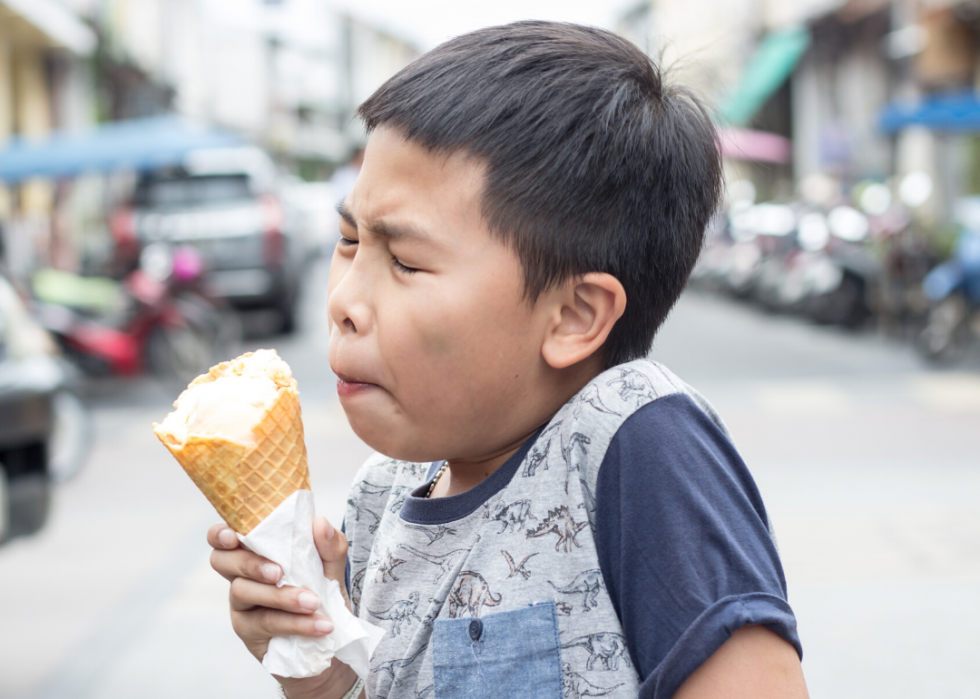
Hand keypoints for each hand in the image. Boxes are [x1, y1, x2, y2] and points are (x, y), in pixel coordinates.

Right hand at [208, 517, 358, 698]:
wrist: (334, 638)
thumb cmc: (324, 594)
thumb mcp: (332, 567)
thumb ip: (329, 545)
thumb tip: (320, 523)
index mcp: (257, 553)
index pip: (224, 537)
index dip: (219, 534)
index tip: (232, 536)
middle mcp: (242, 577)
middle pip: (222, 562)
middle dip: (249, 564)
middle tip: (279, 572)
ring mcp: (243, 607)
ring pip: (245, 593)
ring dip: (281, 597)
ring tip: (314, 602)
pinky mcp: (250, 633)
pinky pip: (266, 623)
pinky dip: (295, 623)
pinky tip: (320, 625)